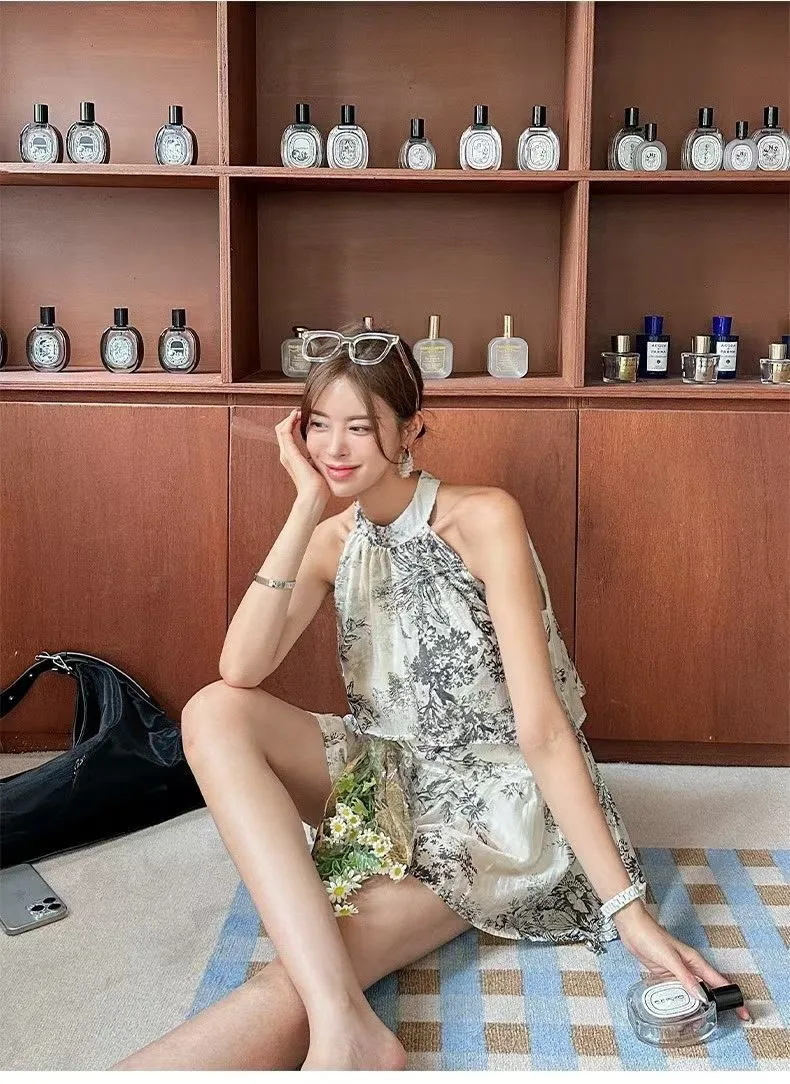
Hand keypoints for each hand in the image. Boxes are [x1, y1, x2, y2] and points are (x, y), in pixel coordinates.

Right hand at [275, 408, 330, 507]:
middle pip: (281, 430)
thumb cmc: (319, 485)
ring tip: (299, 411)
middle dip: (290, 418)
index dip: (292, 423)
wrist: (314, 495)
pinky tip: (297, 416)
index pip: (286, 435)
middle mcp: (286, 455)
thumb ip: (318, 456)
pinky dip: (289, 422)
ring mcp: (286, 454)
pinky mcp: (289, 453)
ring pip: (281, 428)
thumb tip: (328, 450)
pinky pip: (284, 432)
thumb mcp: (318, 465)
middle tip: (300, 411)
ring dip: (289, 418)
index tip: (302, 416)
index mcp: (291, 457)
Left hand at [613, 904, 751, 1022]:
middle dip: (713, 1007)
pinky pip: (677, 993)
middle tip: (714, 1024)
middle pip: (707, 991)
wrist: (633, 929)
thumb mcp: (671, 958)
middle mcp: (690, 968)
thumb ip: (685, 977)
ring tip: (694, 1024)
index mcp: (696, 962)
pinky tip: (678, 1012)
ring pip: (692, 994)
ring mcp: (678, 973)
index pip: (719, 983)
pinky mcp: (666, 976)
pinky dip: (680, 1003)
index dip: (732, 998)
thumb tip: (701, 997)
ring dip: (694, 1008)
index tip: (743, 1012)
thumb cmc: (652, 937)